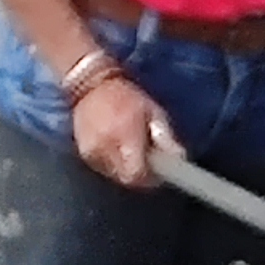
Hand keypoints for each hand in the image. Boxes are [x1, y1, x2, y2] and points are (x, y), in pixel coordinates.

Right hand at [71, 72, 166, 186]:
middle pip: (126, 178)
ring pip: (115, 174)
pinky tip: (116, 147)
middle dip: (139, 174)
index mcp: (125, 134)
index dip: (150, 178)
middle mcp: (105, 146)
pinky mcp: (84, 153)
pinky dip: (113, 163)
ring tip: (129, 150)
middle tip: (146, 160)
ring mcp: (91, 151)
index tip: (158, 171)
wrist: (92, 86)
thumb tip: (180, 158)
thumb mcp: (153, 111)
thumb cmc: (128, 97)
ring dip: (126, 168)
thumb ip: (165, 137)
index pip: (136, 173)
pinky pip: (104, 168)